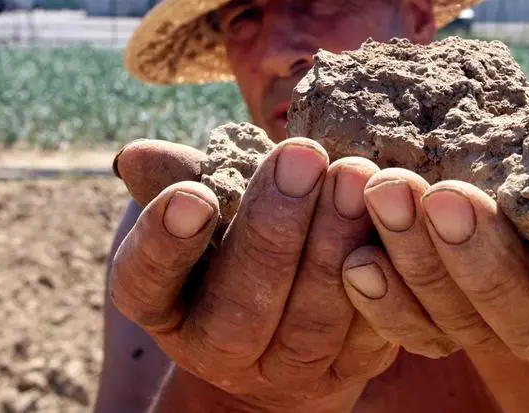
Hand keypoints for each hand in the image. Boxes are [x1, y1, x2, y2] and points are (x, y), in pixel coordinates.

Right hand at [108, 138, 397, 409]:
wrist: (286, 328)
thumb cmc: (236, 245)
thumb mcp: (205, 214)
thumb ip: (182, 178)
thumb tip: (137, 156)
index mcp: (168, 307)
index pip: (146, 285)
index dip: (166, 245)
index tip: (193, 194)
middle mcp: (218, 351)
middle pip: (239, 310)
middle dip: (274, 229)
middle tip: (303, 157)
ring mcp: (286, 371)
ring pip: (311, 324)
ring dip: (334, 246)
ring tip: (353, 176)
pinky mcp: (349, 370)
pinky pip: (369, 332)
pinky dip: (383, 275)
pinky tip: (391, 219)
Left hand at [337, 84, 528, 363]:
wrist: (503, 202)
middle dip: (479, 258)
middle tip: (442, 195)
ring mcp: (500, 333)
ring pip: (460, 323)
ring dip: (418, 264)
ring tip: (385, 194)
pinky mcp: (445, 331)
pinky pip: (413, 333)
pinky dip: (381, 302)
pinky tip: (356, 259)